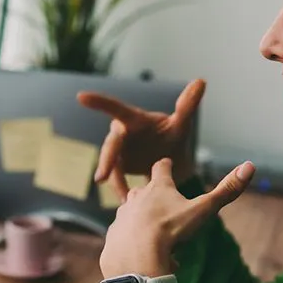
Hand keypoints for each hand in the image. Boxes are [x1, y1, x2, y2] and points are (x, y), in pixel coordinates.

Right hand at [78, 79, 203, 198]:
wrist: (171, 161)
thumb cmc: (172, 136)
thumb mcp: (181, 124)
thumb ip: (187, 105)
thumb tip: (201, 81)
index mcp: (134, 119)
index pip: (116, 108)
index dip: (99, 102)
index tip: (81, 96)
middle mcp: (122, 133)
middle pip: (111, 144)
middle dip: (106, 159)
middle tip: (102, 177)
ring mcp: (117, 151)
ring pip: (110, 165)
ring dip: (114, 181)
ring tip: (126, 197)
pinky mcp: (117, 167)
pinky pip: (115, 179)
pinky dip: (121, 189)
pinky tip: (128, 201)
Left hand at [100, 159, 253, 278]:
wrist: (136, 258)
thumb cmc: (171, 231)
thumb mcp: (203, 210)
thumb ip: (226, 191)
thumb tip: (250, 166)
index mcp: (157, 188)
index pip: (161, 167)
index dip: (165, 165)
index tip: (167, 164)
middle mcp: (136, 197)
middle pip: (143, 190)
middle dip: (152, 196)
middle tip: (165, 208)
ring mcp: (122, 216)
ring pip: (132, 215)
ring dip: (143, 223)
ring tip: (156, 238)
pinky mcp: (112, 236)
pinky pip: (125, 238)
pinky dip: (134, 244)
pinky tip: (144, 256)